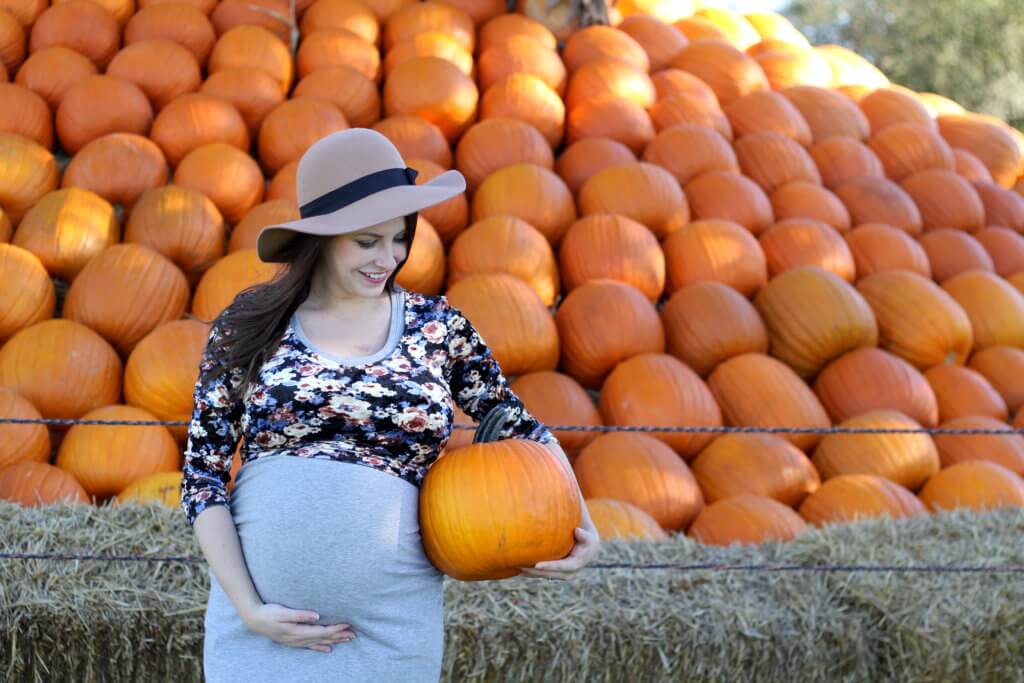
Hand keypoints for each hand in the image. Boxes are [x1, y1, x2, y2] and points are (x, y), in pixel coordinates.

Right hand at [240, 603, 355, 653]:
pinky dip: (320, 647)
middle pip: (323, 638)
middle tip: (354, 634)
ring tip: (347, 640)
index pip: (322, 631)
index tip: (347, 625)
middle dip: (339, 636)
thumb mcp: (283, 612)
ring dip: (333, 641)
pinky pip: (310, 646)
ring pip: (319, 643)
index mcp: (298, 631)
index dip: (335, 629)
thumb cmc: (269, 613)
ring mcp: (296, 642)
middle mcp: (298, 639)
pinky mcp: (293, 641)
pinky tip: (328, 649)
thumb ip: (300, 615)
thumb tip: (317, 616)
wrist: (254, 620)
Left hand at [517, 527, 600, 580]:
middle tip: (521, 567)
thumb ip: (584, 535)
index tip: (537, 565)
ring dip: (531, 573)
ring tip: (517, 568)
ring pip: (544, 576)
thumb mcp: (587, 537)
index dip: (550, 566)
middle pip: (550, 574)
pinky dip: (531, 572)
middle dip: (535, 572)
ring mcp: (561, 575)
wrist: (587, 548)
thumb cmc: (586, 539)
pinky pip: (542, 574)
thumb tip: (578, 531)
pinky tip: (519, 569)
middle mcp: (569, 573)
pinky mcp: (555, 573)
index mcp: (576, 564)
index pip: (562, 567)